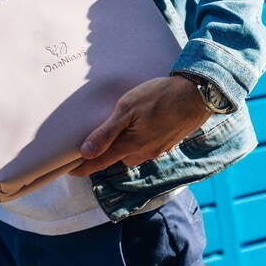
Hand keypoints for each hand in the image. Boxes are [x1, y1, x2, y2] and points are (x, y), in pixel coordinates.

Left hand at [69, 76, 210, 175]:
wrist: (197, 95)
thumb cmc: (160, 97)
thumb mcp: (128, 108)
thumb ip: (107, 132)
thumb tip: (86, 153)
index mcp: (130, 146)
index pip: (99, 163)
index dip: (82, 168)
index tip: (68, 171)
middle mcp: (143, 154)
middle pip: (116, 158)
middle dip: (105, 153)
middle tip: (93, 140)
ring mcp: (157, 150)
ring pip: (132, 153)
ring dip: (124, 145)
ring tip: (120, 129)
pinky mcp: (168, 144)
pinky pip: (146, 147)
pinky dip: (138, 140)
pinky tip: (141, 126)